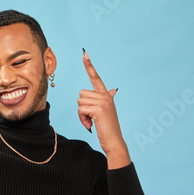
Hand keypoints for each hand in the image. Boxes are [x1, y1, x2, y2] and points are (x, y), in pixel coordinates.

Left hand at [78, 50, 130, 168]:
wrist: (113, 141)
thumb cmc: (107, 128)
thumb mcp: (106, 111)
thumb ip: (106, 99)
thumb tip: (113, 89)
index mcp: (106, 95)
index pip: (96, 77)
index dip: (89, 66)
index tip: (84, 53)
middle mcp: (106, 96)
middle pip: (81, 94)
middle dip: (82, 108)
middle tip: (91, 118)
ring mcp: (103, 101)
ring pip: (79, 102)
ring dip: (82, 114)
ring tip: (92, 121)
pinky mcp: (99, 109)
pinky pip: (81, 110)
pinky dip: (83, 119)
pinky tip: (91, 124)